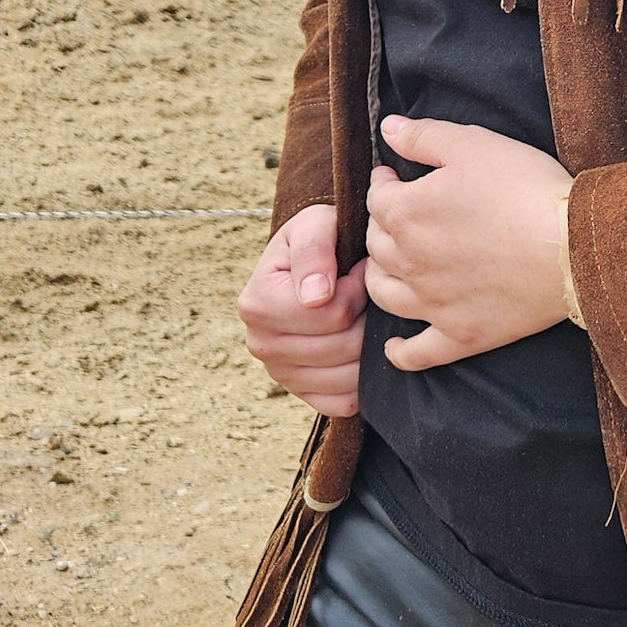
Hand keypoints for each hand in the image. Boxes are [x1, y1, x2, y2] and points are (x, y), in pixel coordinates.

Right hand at [237, 203, 368, 417]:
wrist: (311, 264)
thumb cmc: (319, 240)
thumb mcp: (315, 224)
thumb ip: (314, 250)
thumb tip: (315, 295)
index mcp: (257, 303)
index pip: (332, 313)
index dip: (359, 290)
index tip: (358, 270)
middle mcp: (260, 344)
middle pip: (344, 346)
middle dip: (367, 317)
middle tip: (367, 295)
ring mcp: (279, 373)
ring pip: (348, 376)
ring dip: (369, 346)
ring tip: (364, 316)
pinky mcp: (301, 393)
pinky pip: (344, 401)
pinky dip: (363, 379)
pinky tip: (361, 348)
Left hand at [366, 116, 573, 373]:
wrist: (573, 247)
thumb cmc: (526, 188)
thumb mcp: (475, 144)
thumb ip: (425, 136)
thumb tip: (388, 127)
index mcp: (406, 213)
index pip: (376, 198)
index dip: (384, 184)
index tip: (397, 177)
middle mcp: (409, 262)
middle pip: (376, 245)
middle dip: (383, 225)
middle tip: (401, 214)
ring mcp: (432, 304)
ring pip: (384, 294)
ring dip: (379, 276)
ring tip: (391, 265)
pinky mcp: (460, 335)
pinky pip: (417, 353)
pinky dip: (400, 352)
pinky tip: (395, 346)